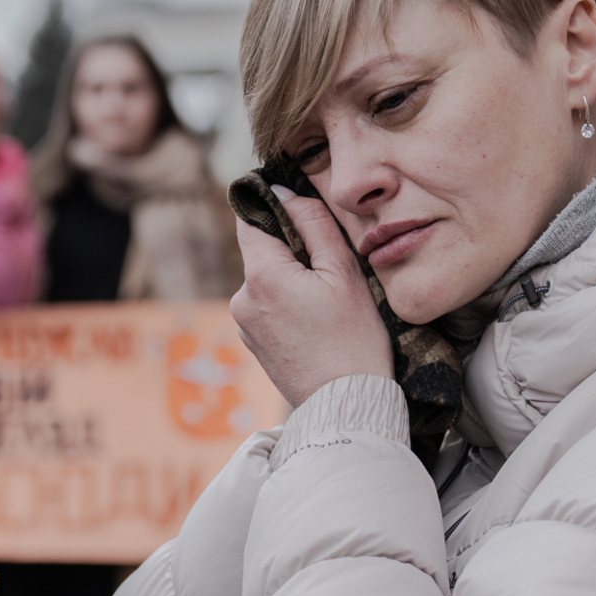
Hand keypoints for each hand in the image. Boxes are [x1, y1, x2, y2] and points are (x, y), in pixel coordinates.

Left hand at [228, 188, 391, 408]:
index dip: (273, 209)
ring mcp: (244, 325)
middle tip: (331, 271)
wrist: (346, 404)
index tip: (301, 215)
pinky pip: (268, 308)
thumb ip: (313, 223)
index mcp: (261, 275)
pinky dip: (289, 307)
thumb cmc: (354, 339)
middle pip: (261, 252)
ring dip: (291, 281)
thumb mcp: (344, 272)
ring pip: (266, 281)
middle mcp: (242, 298)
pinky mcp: (254, 344)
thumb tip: (284, 192)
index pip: (250, 219)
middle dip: (292, 252)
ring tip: (327, 305)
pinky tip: (317, 325)